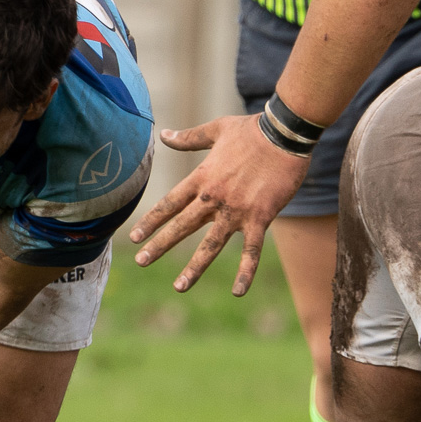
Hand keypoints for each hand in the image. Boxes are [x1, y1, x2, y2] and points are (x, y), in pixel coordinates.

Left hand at [128, 115, 308, 293]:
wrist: (285, 134)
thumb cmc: (252, 130)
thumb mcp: (215, 130)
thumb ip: (188, 138)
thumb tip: (164, 134)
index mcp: (202, 178)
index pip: (170, 203)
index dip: (151, 221)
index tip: (134, 237)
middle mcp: (214, 197)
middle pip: (182, 226)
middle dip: (160, 245)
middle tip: (141, 261)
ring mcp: (237, 210)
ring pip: (211, 245)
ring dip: (194, 267)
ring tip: (178, 286)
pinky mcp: (261, 217)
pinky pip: (251, 250)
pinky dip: (245, 272)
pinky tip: (238, 292)